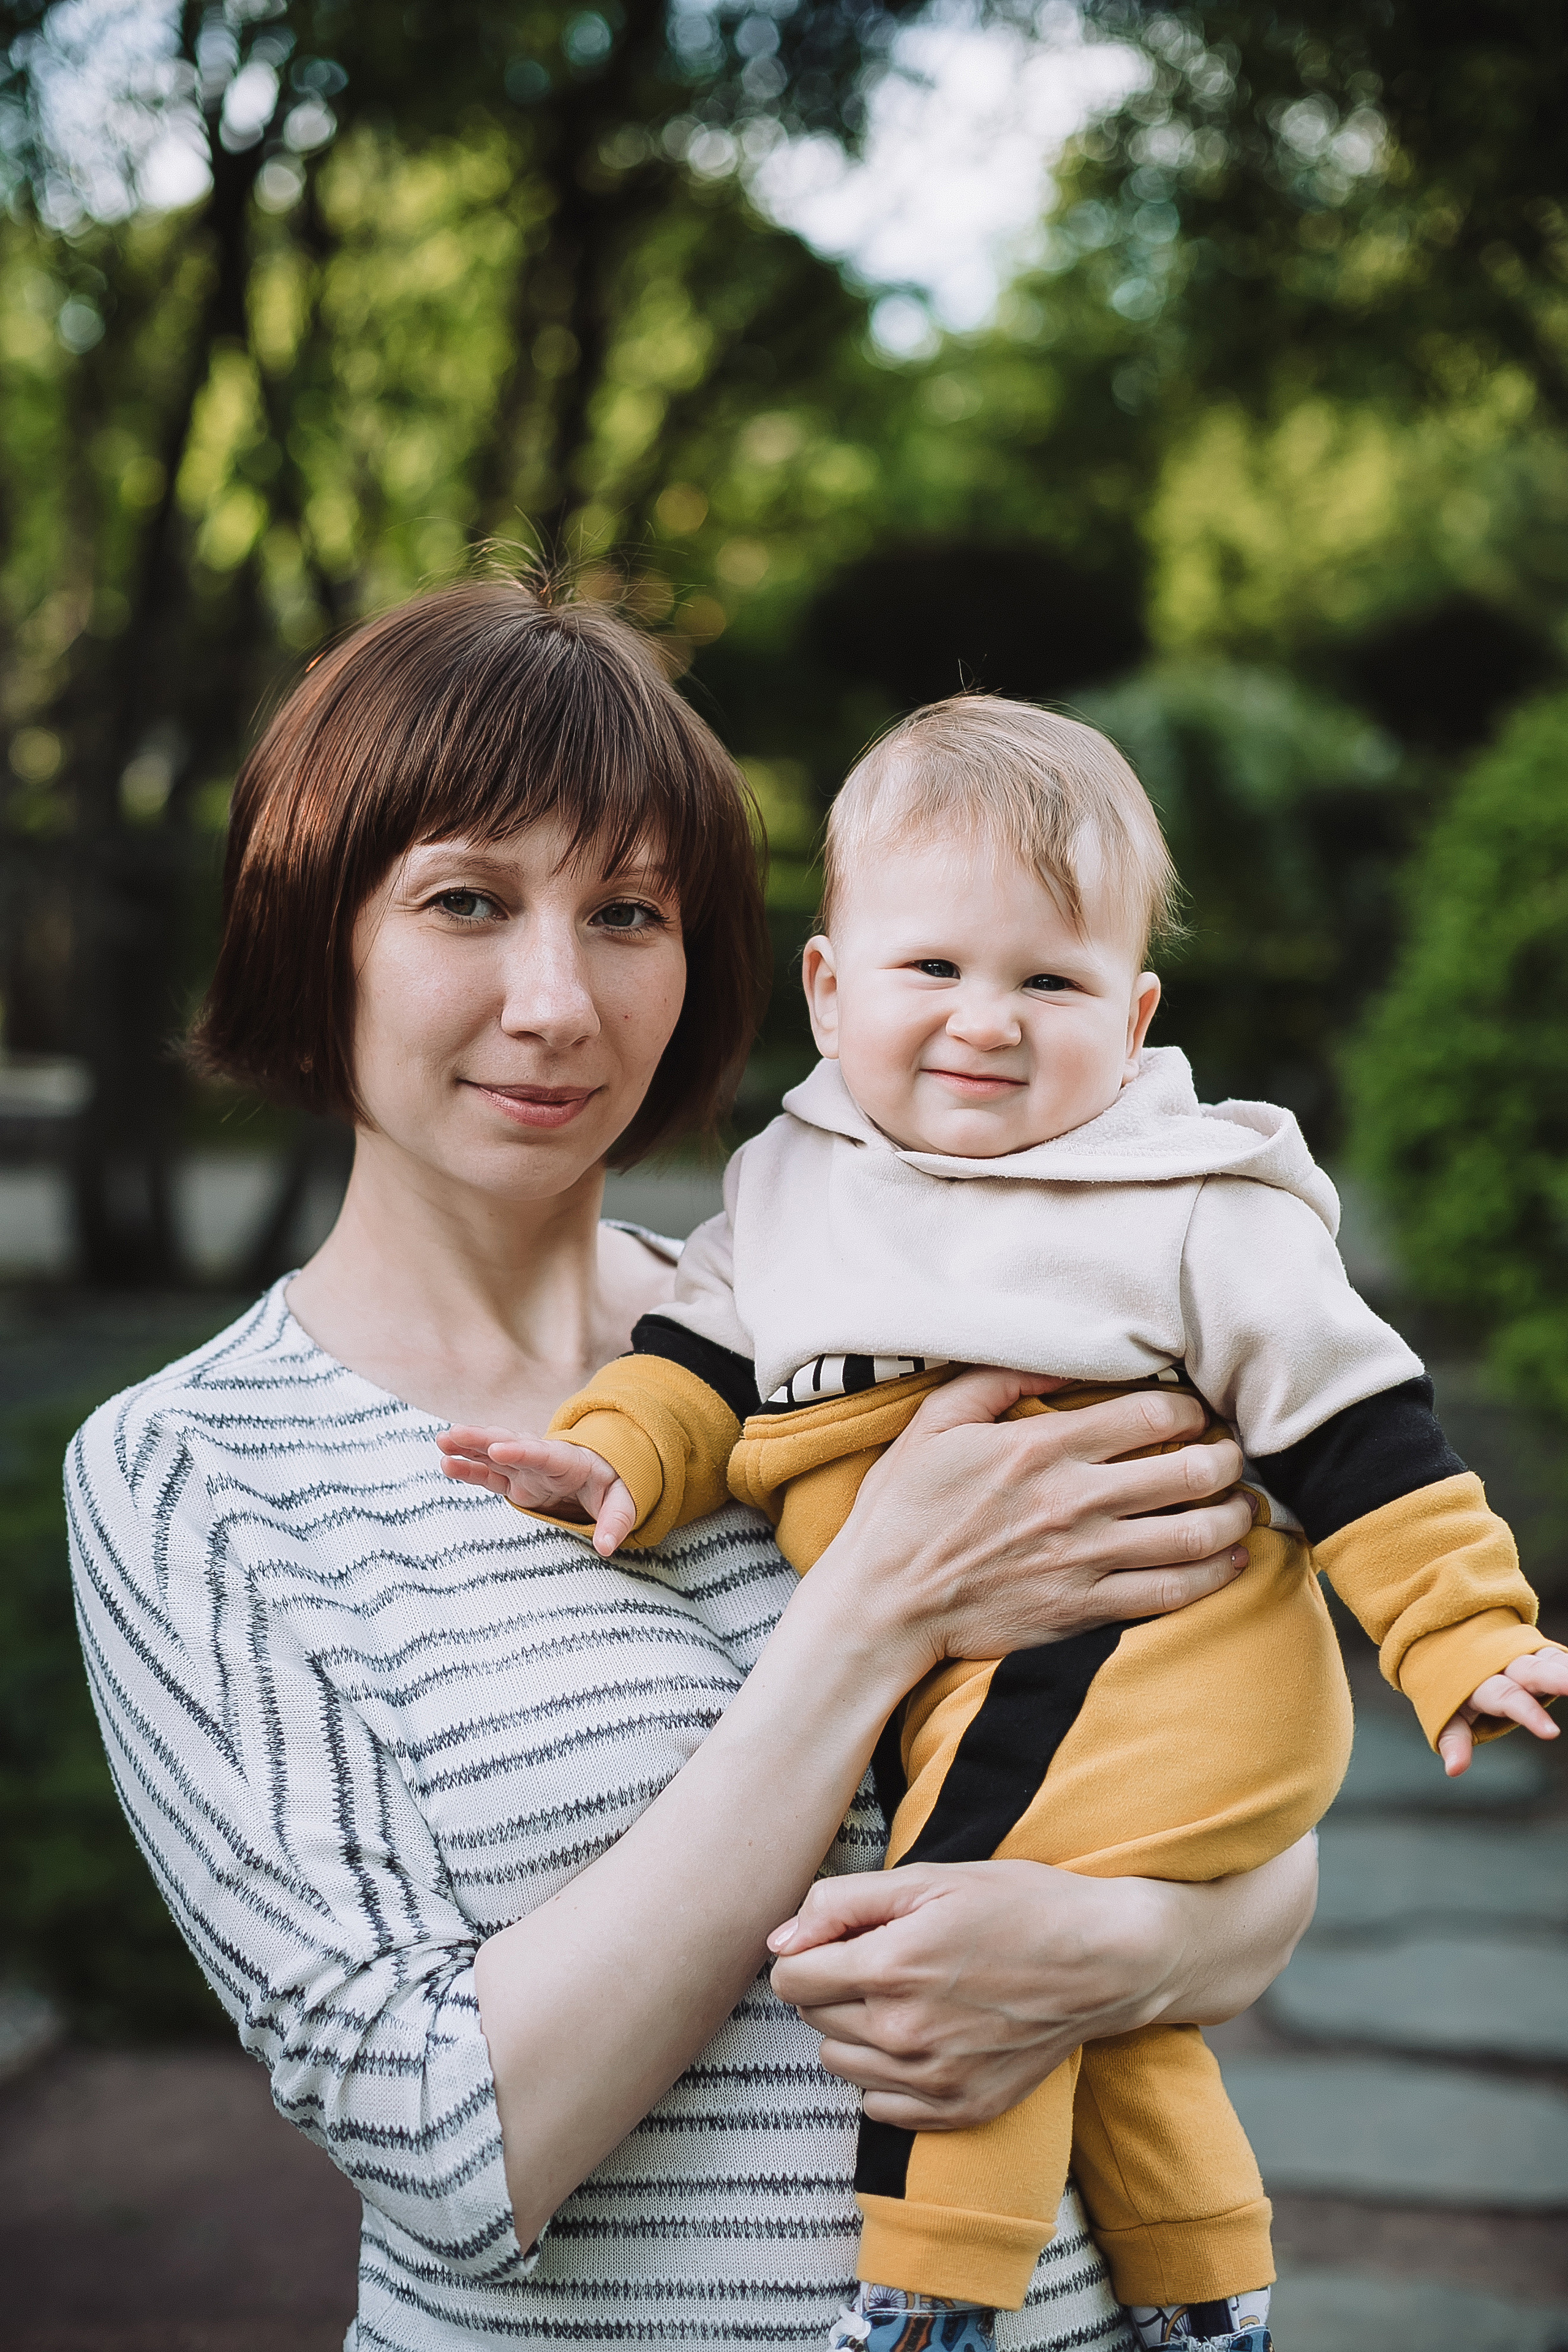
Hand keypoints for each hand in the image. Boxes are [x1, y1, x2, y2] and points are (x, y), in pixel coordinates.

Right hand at [438, 1425, 637, 1556]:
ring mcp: (526, 1469)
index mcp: (568, 1461)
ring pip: (493, 1454)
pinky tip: (447, 1462)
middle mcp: (541, 1460)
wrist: (604, 1472)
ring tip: (442, 1440)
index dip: (521, 1450)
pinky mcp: (516, 1481)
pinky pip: (490, 1474)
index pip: (543, 1454)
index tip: (498, 1448)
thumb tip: (606, 1548)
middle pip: (510, 1445)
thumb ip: (616, 1521)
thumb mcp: (624, 1500)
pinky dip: (470, 1468)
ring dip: (468, 1446)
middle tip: (453, 1433)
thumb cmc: (612, 1485)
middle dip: (482, 1440)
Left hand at [767, 1860, 1196, 2130]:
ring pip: (839, 2062)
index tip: (837, 1938)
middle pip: (813, 2018)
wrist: (1107, 1961)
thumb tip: (779, 1940)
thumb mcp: (929, 1876)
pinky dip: (886, 2073)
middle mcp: (904, 2034)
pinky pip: (878, 2106)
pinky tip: (923, 2035)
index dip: (804, 1951)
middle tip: (884, 1956)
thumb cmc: (1020, 1905)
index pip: (790, 1979)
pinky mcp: (959, 2110)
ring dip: (854, 2028)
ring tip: (906, 1993)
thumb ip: (841, 1903)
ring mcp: (933, 2081)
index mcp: (891, 1967)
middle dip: (832, 1984)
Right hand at [812, 1366, 1255, 1677]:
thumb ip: (1000, 1378)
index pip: (1149, 1413)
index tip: (1192, 1410)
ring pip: (1194, 1534)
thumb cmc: (904, 1508)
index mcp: (1040, 1447)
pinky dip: (1216, 1575)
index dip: (1186, 1407)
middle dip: (1225, 1458)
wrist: (882, 1604)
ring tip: (1241, 1504)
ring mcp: (1085, 1560)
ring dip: (1233, 1514)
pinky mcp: (1086, 1609)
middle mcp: (1074, 1501)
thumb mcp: (936, 1421)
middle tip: (1229, 1454)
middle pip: (1188, 1471)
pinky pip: (1172, 1593)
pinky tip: (1232, 1560)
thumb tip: (1061, 1351)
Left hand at [1436, 1645, 1567, 1777]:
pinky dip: (1566, 1664)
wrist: (1447, 1644)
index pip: (1504, 1697)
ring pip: (1546, 1658)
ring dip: (1565, 1668)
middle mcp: (1501, 1666)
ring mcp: (1520, 1656)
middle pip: (1531, 1670)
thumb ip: (1453, 1738)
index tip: (1552, 1733)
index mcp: (1478, 1682)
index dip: (1528, 1713)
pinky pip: (1555, 1656)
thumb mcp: (1447, 1712)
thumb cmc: (1451, 1688)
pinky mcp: (1536, 1652)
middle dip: (1555, 1678)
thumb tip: (1454, 1770)